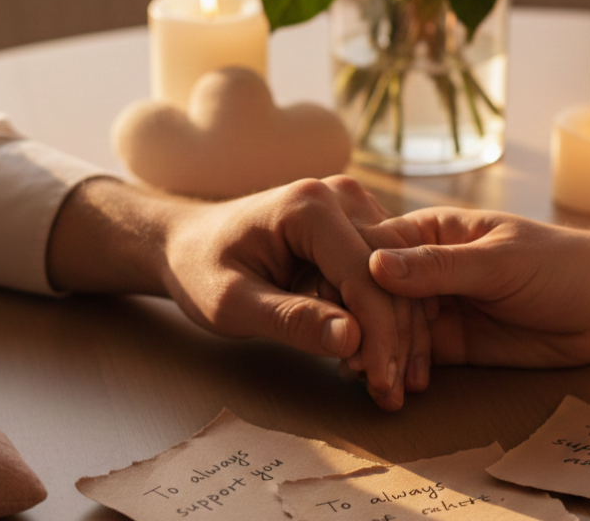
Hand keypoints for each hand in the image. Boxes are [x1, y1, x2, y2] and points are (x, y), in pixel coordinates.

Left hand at [47, 176, 418, 409]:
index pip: (366, 274)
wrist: (188, 243)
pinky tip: (381, 358)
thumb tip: (352, 340)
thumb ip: (289, 320)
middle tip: (392, 392)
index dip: (381, 333)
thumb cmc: (200, 269)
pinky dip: (390, 317)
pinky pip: (390, 274)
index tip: (383, 381)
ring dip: (399, 332)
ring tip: (390, 384)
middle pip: (393, 273)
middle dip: (396, 337)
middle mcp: (341, 196)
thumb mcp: (231, 304)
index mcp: (309, 206)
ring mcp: (355, 207)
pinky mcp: (359, 225)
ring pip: (400, 275)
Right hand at [364, 207, 589, 367]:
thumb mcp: (500, 262)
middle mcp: (424, 267)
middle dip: (370, 331)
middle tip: (364, 365)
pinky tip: (403, 390)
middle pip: (375, 296)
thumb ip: (440, 266)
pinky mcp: (449, 341)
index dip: (358, 285)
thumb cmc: (561, 265)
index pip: (375, 252)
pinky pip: (413, 356)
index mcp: (430, 231)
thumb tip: (375, 264)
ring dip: (383, 357)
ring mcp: (436, 305)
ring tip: (381, 386)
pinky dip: (403, 372)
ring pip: (388, 329)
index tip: (351, 318)